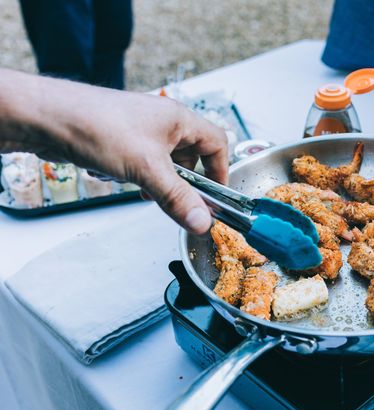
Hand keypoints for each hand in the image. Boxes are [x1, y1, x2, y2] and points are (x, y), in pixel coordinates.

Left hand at [0, 69, 227, 233]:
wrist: (46, 117)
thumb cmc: (95, 124)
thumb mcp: (146, 168)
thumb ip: (177, 198)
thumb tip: (201, 221)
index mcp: (179, 119)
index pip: (217, 144)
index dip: (220, 172)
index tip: (215, 197)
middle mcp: (162, 122)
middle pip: (190, 158)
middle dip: (183, 182)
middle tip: (176, 200)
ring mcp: (141, 131)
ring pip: (164, 164)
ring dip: (157, 182)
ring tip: (143, 189)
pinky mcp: (121, 140)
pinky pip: (141, 164)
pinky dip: (135, 176)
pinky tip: (120, 179)